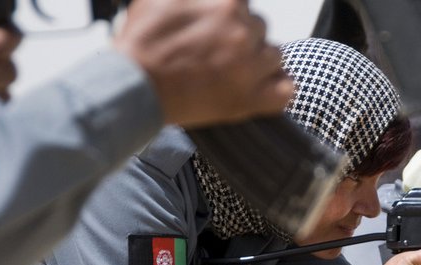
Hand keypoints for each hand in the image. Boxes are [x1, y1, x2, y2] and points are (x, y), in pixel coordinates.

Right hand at [115, 0, 294, 127]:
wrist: (134, 86)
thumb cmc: (144, 42)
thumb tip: (208, 3)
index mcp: (227, 3)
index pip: (243, 5)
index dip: (228, 16)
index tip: (215, 27)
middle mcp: (245, 32)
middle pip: (259, 28)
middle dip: (242, 37)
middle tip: (217, 51)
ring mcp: (251, 67)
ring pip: (275, 56)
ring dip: (259, 61)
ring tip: (233, 70)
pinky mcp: (251, 100)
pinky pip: (286, 90)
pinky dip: (278, 89)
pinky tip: (260, 88)